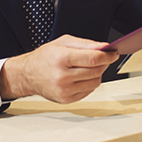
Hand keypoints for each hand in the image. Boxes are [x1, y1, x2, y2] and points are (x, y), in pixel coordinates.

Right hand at [0, 35, 118, 103]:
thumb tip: (105, 47)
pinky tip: (81, 76)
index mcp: (62, 59)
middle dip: (104, 63)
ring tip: (89, 67)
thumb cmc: (45, 57)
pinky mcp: (66, 100)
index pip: (93, 58)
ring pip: (95, 82)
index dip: (108, 55)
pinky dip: (90, 82)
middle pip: (96, 71)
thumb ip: (86, 44)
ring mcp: (64, 90)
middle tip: (103, 58)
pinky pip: (88, 90)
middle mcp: (62, 76)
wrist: (27, 75)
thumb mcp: (63, 42)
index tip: (114, 53)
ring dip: (97, 73)